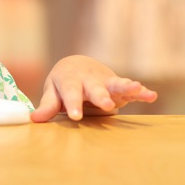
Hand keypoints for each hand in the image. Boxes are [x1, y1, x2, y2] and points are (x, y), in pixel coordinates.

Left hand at [30, 55, 157, 122]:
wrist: (77, 65)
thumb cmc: (62, 83)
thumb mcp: (53, 92)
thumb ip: (47, 105)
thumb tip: (33, 119)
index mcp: (70, 81)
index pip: (70, 93)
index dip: (73, 104)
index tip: (74, 117)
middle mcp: (89, 80)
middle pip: (95, 88)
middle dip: (101, 96)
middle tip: (106, 105)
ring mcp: (105, 82)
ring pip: (115, 84)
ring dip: (125, 87)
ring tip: (136, 88)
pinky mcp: (117, 87)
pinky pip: (130, 90)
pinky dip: (140, 92)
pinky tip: (151, 95)